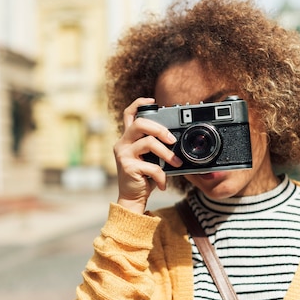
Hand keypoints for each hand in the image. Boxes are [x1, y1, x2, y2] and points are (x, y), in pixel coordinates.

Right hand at [113, 98, 182, 213]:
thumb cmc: (143, 177)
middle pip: (139, 123)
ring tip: (176, 164)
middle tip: (173, 140)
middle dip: (160, 129)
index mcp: (128, 139)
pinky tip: (163, 183)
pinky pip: (152, 166)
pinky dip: (162, 176)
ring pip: (148, 143)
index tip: (153, 101)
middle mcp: (122, 144)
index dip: (139, 104)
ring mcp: (123, 155)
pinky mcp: (128, 167)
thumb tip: (176, 138)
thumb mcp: (150, 158)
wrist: (132, 199)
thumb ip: (156, 146)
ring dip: (167, 154)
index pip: (129, 114)